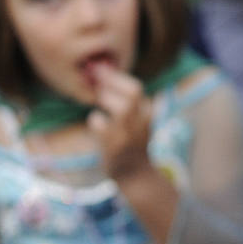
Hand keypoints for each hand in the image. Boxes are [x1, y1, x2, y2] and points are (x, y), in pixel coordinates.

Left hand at [86, 65, 153, 181]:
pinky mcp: (114, 146)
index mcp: (147, 113)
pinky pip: (101, 124)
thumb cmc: (131, 142)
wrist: (134, 174)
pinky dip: (95, 119)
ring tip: (99, 101)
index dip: (116, 77)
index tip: (101, 69)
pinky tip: (96, 121)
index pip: (135, 87)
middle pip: (133, 92)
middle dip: (112, 81)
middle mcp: (141, 123)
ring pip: (123, 108)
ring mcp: (129, 135)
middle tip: (96, 81)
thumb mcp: (139, 121)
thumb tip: (104, 76)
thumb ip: (130, 102)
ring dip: (107, 99)